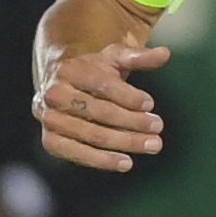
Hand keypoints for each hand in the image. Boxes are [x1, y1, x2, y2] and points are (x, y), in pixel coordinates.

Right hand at [34, 42, 169, 172]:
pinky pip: (75, 153)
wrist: (60, 85)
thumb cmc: (93, 71)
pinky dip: (101, 160)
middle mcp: (54, 94)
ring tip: (152, 145)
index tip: (150, 104)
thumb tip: (165, 53)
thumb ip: (138, 57)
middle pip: (98, 111)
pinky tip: (126, 163)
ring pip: (91, 134)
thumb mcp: (113, 58)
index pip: (102, 85)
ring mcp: (50, 118)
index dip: (127, 96)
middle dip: (131, 121)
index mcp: (70, 70)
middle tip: (158, 127)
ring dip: (124, 142)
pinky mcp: (50, 140)